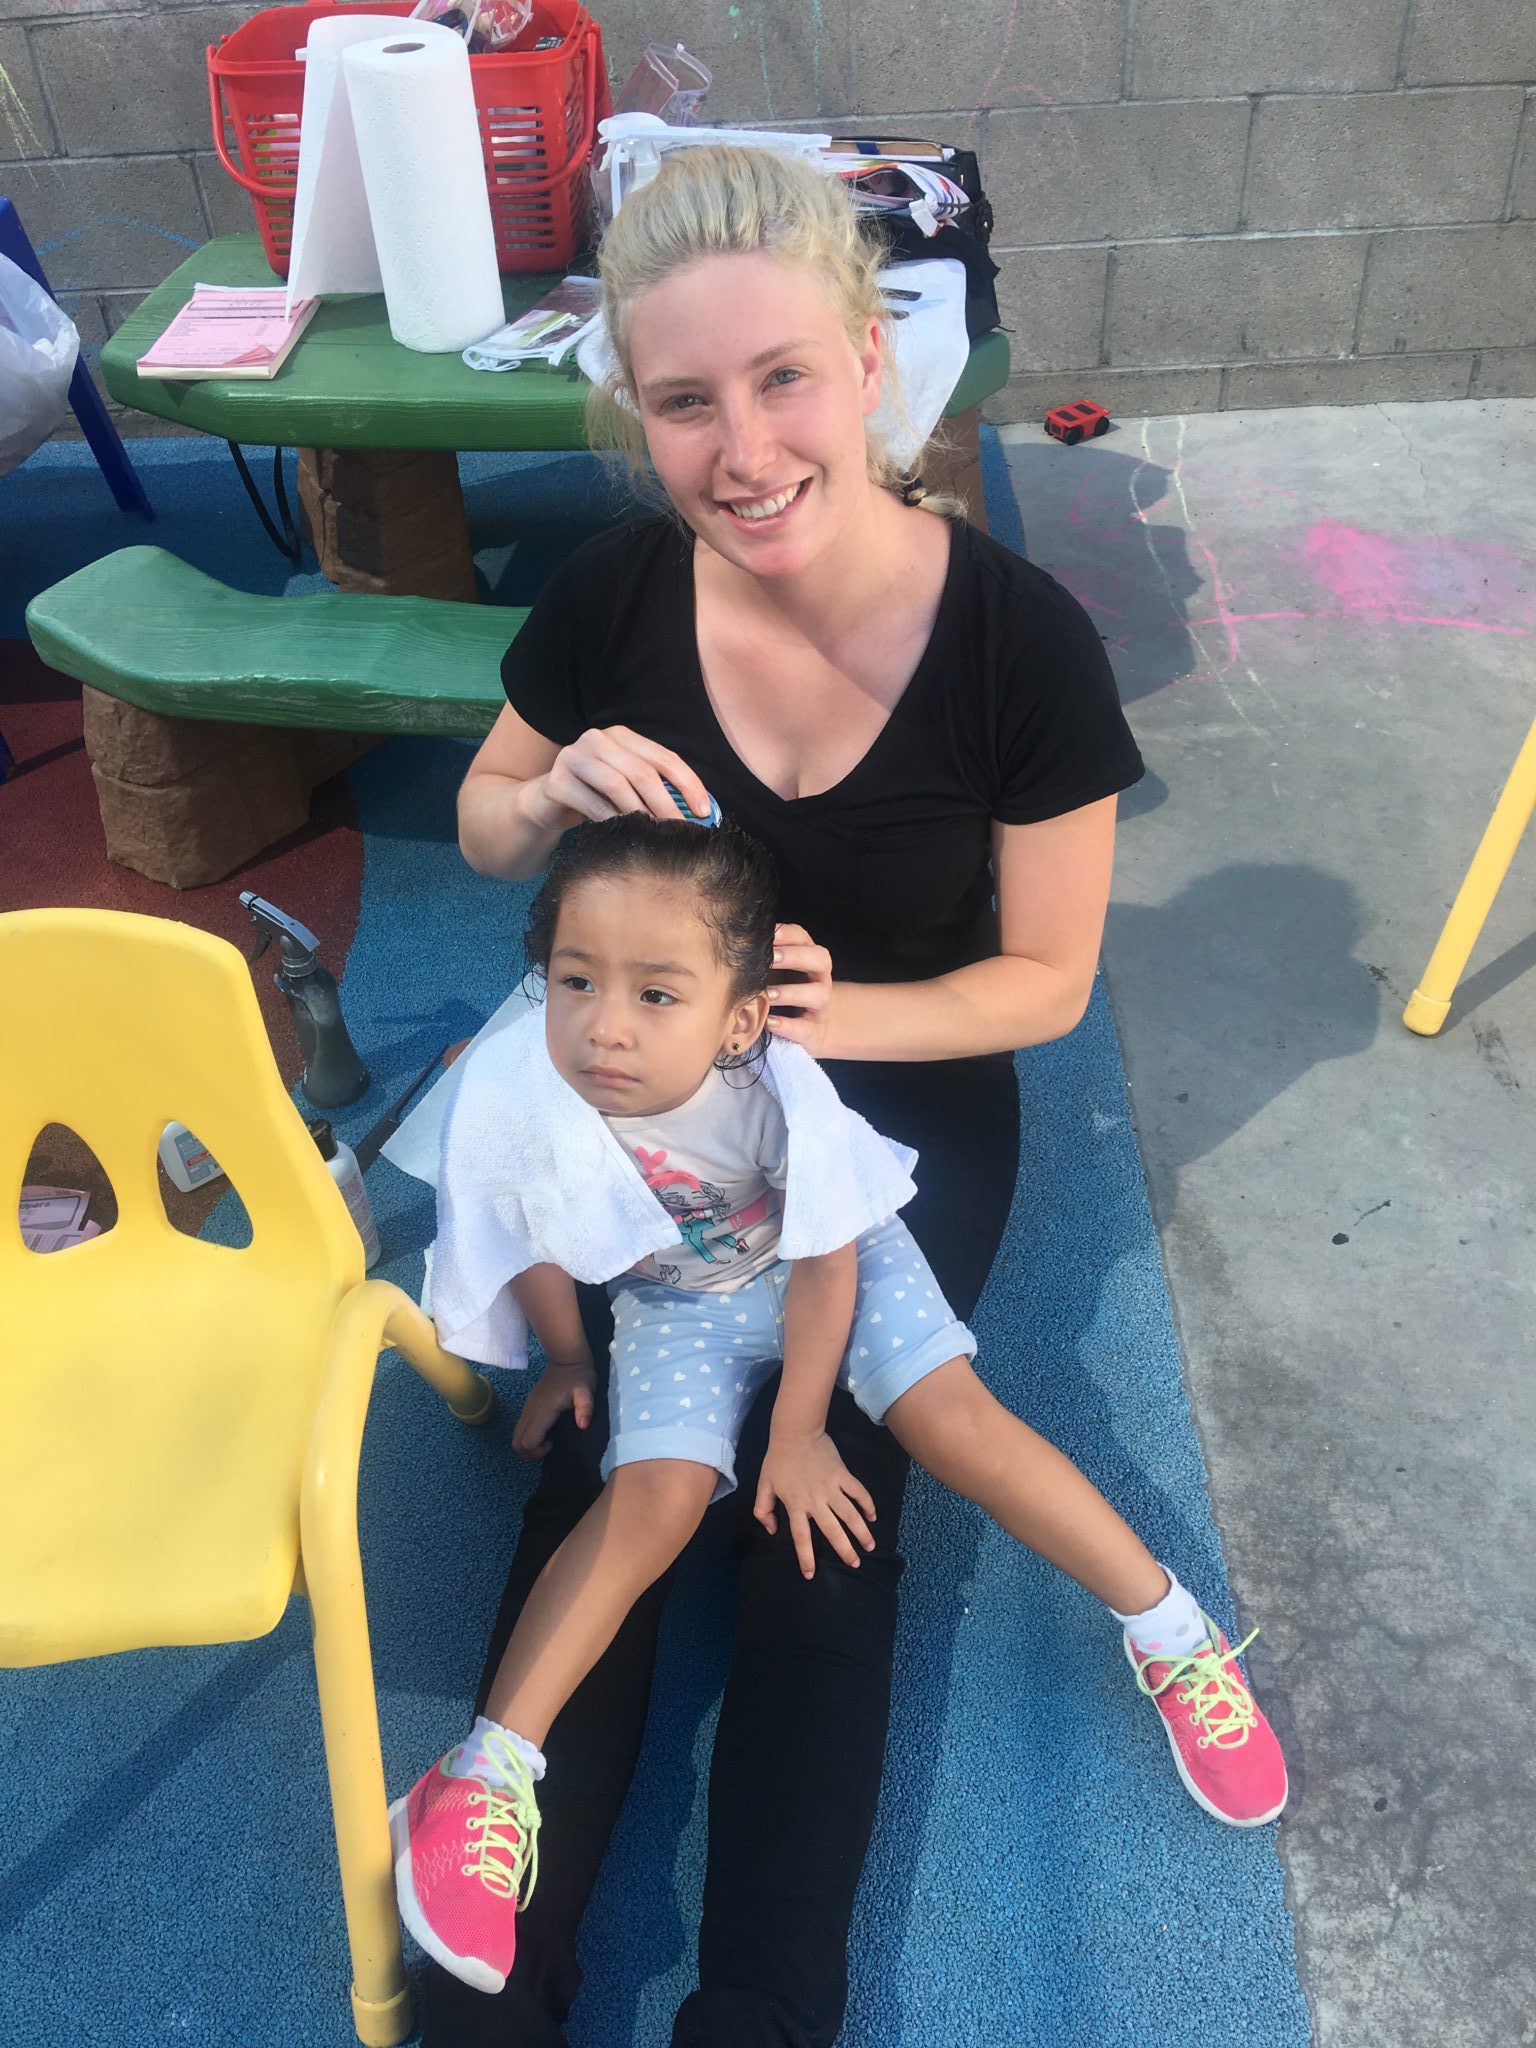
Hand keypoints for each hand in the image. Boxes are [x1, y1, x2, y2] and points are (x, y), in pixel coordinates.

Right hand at [512, 1359, 596, 1460]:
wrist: (567, 1359)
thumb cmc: (578, 1376)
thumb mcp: (586, 1391)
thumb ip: (585, 1407)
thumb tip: (583, 1425)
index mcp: (541, 1411)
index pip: (527, 1442)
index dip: (537, 1451)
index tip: (553, 1444)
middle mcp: (529, 1412)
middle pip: (516, 1443)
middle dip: (530, 1453)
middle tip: (548, 1449)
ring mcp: (527, 1409)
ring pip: (516, 1437)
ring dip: (528, 1447)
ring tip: (547, 1443)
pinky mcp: (529, 1407)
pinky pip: (521, 1429)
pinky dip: (529, 1438)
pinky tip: (546, 1433)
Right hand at [525, 725, 713, 832]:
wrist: (546, 804)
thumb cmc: (595, 797)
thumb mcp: (627, 788)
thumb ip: (656, 790)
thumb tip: (699, 813)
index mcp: (622, 736)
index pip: (663, 757)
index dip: (688, 783)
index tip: (704, 811)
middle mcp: (597, 739)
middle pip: (642, 771)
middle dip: (666, 804)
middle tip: (681, 831)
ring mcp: (573, 756)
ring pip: (617, 785)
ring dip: (640, 813)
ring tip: (656, 834)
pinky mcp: (556, 779)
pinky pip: (591, 802)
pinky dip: (611, 820)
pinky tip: (624, 833)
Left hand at [754, 1428, 876, 1577]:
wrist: (795, 1432)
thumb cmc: (777, 1460)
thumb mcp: (763, 1485)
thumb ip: (763, 1510)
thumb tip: (772, 1530)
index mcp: (795, 1504)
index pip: (801, 1537)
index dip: (806, 1557)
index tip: (811, 1574)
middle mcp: (816, 1500)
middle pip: (833, 1530)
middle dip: (845, 1550)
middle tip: (855, 1564)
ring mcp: (831, 1487)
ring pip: (850, 1514)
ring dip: (862, 1532)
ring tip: (869, 1546)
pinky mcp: (843, 1475)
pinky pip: (859, 1492)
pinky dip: (867, 1504)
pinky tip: (873, 1516)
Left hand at [764, 922, 833, 1057]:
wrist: (807, 1024)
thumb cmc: (785, 988)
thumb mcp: (777, 969)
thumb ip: (764, 955)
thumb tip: (736, 941)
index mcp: (809, 956)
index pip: (804, 939)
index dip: (788, 935)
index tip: (769, 935)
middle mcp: (820, 977)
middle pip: (820, 960)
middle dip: (795, 957)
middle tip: (771, 958)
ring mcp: (820, 1004)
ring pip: (818, 994)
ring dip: (792, 993)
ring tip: (769, 994)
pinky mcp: (814, 1030)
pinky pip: (806, 1028)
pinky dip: (788, 1026)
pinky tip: (769, 1023)